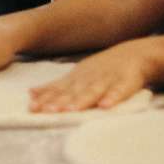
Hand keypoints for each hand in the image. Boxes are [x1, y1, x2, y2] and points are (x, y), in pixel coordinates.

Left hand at [27, 40, 155, 112]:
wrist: (133, 54)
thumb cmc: (100, 69)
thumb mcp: (76, 76)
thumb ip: (55, 86)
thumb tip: (30, 93)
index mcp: (76, 78)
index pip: (58, 90)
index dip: (45, 99)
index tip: (32, 108)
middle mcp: (88, 79)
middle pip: (72, 92)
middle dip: (59, 101)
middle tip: (46, 110)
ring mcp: (106, 80)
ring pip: (93, 91)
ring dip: (81, 100)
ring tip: (71, 110)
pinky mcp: (126, 83)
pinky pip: (119, 91)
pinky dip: (113, 98)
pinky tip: (106, 106)